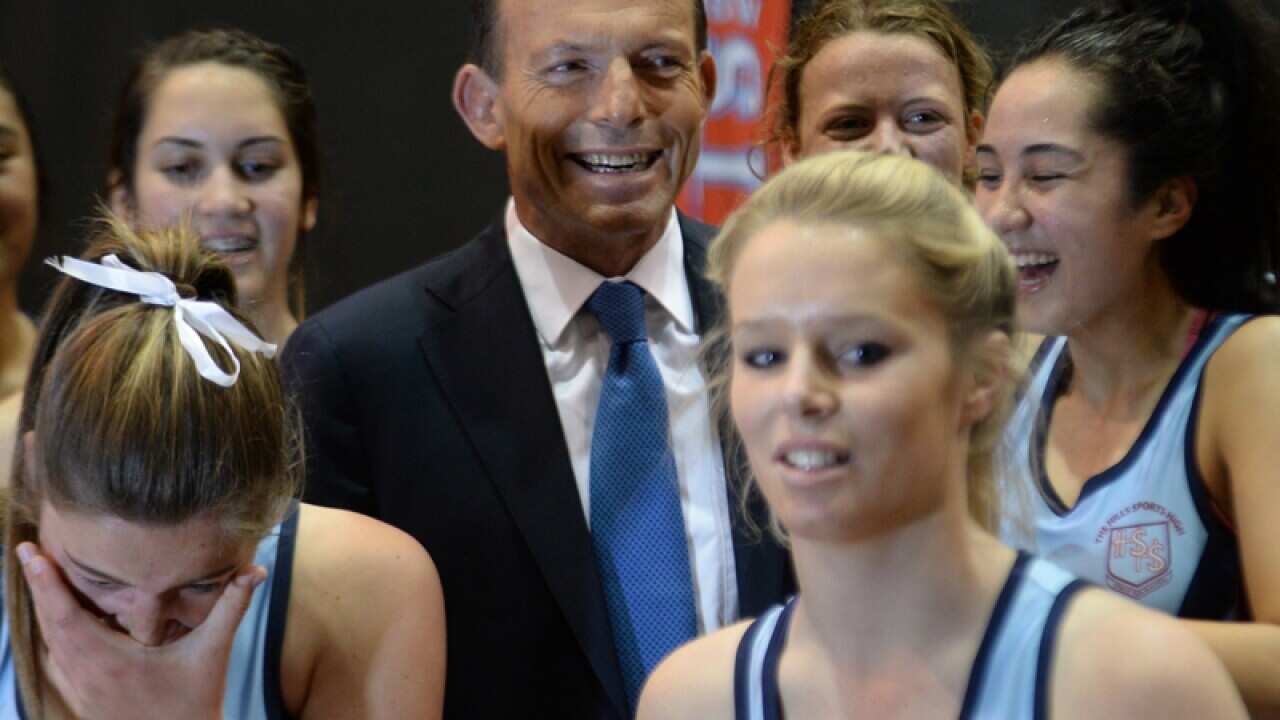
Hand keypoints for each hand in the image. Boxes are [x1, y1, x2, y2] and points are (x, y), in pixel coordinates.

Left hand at [17, 542, 265, 719]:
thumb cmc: (193, 704)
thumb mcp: (212, 652)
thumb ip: (231, 608)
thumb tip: (255, 570)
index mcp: (108, 660)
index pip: (64, 615)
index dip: (46, 583)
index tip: (29, 552)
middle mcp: (84, 675)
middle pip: (47, 625)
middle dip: (38, 587)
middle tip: (28, 552)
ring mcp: (78, 690)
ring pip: (48, 644)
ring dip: (44, 610)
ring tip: (42, 578)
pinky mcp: (80, 699)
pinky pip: (56, 661)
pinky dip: (53, 636)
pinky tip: (62, 623)